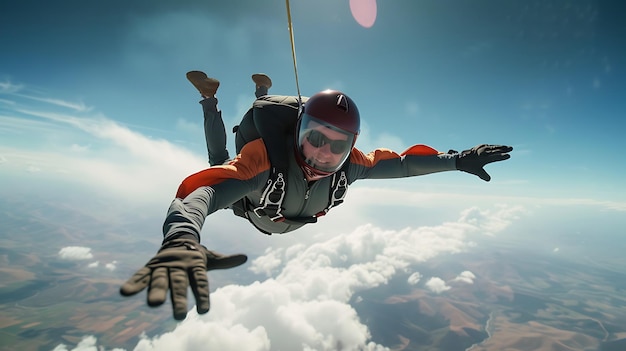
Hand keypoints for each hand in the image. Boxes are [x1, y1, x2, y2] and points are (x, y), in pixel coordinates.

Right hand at [120, 238, 246, 319]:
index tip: (205, 311)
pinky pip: (141, 275)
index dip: (202, 295)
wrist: (178, 237)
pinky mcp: (151, 266)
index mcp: (195, 264)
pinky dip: (134, 282)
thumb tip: (245, 257)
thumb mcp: (211, 258)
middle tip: (180, 317)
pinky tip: (125, 292)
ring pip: (160, 280)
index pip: (200, 281)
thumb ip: (226, 260)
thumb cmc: (196, 255)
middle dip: (179, 299)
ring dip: (156, 292)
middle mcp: (179, 265)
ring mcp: (164, 265)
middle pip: (179, 283)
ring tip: (153, 304)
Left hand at [455, 144, 512, 181]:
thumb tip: (489, 180)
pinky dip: (495, 146)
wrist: (460, 159)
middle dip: (503, 149)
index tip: (508, 156)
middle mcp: (483, 152)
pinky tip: (498, 146)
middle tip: (511, 149)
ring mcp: (481, 148)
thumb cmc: (469, 166)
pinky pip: (489, 146)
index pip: (495, 157)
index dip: (502, 157)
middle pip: (495, 150)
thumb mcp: (476, 171)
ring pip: (493, 147)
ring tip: (508, 148)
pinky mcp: (480, 146)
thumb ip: (483, 175)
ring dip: (500, 147)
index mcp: (483, 158)